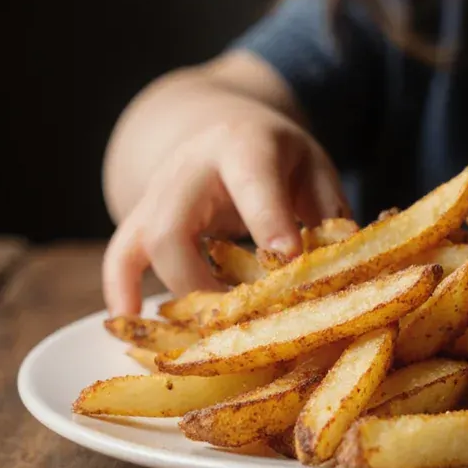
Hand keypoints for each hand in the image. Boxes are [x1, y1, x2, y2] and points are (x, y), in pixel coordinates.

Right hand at [102, 97, 346, 314]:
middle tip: (242, 322)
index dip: (267, 223)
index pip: (251, 183)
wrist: (224, 127)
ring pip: (142, 246)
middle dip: (201, 283)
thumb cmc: (280, 158)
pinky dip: (119, 293)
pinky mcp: (141, 219)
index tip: (286, 262)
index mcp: (244, 145)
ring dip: (173, 298)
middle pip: (173, 226)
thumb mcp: (314, 168)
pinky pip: (119, 257)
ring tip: (204, 340)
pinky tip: (129, 328)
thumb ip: (330, 212)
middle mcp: (189, 168)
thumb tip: (348, 266)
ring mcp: (157, 194)